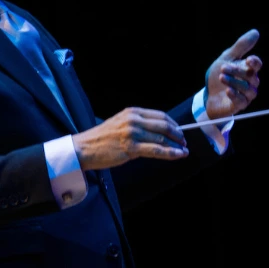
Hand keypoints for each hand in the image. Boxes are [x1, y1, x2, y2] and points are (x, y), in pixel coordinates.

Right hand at [71, 107, 188, 170]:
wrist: (84, 148)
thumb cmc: (102, 138)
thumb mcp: (121, 123)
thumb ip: (138, 124)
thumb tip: (158, 132)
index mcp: (132, 112)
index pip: (161, 115)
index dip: (174, 124)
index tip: (180, 132)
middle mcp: (134, 120)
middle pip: (164, 125)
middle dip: (178, 135)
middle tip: (184, 142)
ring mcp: (132, 133)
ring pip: (162, 138)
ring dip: (176, 146)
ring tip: (183, 151)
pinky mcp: (131, 148)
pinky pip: (156, 150)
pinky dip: (170, 153)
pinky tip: (178, 155)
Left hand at [205, 29, 261, 119]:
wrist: (209, 94)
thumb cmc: (219, 74)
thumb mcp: (227, 58)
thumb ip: (241, 46)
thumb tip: (256, 32)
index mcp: (248, 69)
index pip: (257, 65)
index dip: (254, 62)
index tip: (248, 60)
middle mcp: (251, 82)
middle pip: (250, 76)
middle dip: (237, 71)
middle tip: (223, 67)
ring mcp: (246, 95)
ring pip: (247, 89)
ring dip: (234, 82)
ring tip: (221, 77)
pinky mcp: (239, 105)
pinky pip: (241, 101)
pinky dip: (235, 95)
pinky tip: (228, 91)